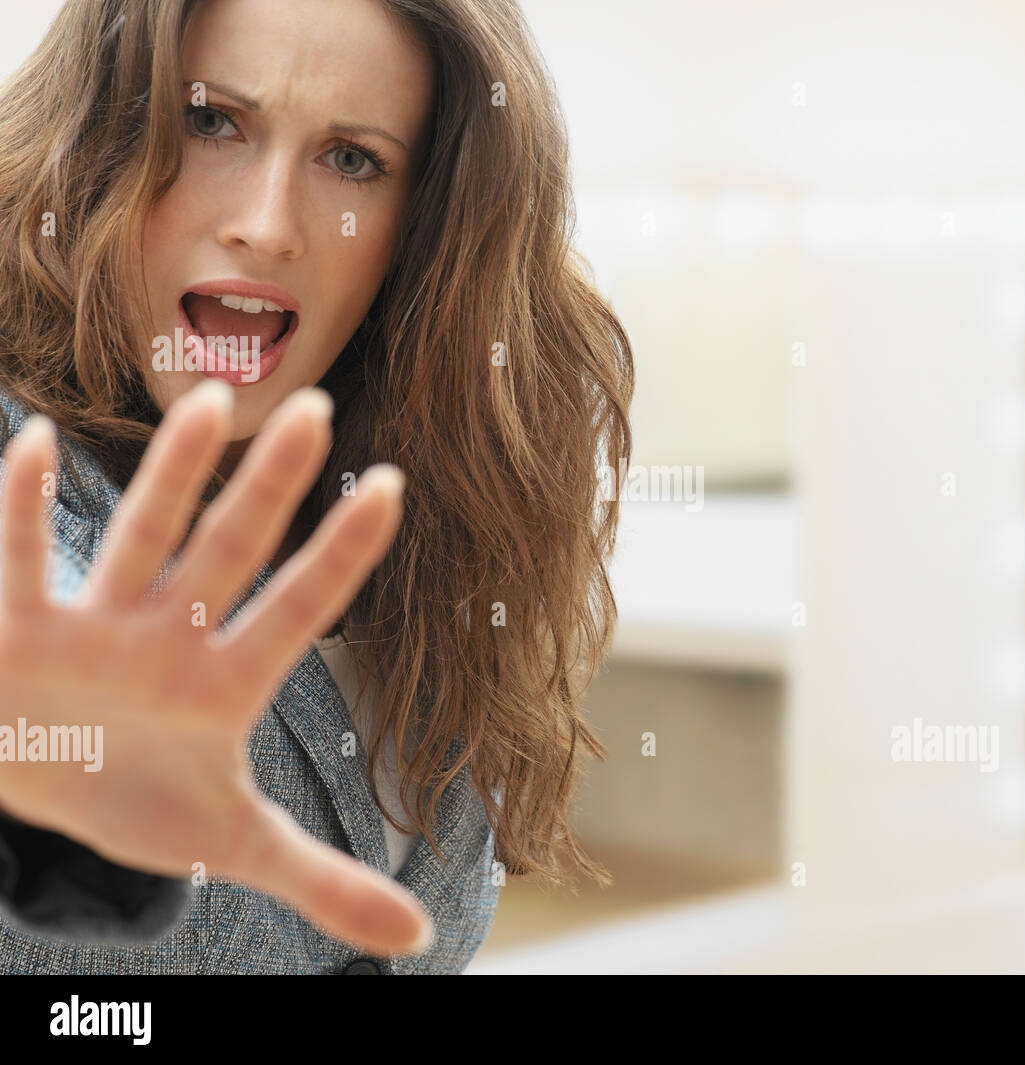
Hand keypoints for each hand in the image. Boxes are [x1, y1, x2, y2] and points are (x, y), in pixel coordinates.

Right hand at [0, 382, 431, 957]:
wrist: (37, 785)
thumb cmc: (138, 794)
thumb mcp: (231, 844)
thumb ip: (325, 884)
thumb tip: (417, 939)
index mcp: (227, 683)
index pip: (301, 608)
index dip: (345, 552)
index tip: (393, 485)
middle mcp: (171, 638)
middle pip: (230, 549)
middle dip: (269, 485)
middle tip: (317, 402)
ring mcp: (95, 629)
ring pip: (139, 538)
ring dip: (172, 474)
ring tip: (212, 400)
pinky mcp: (18, 636)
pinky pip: (18, 565)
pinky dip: (17, 513)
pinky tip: (29, 442)